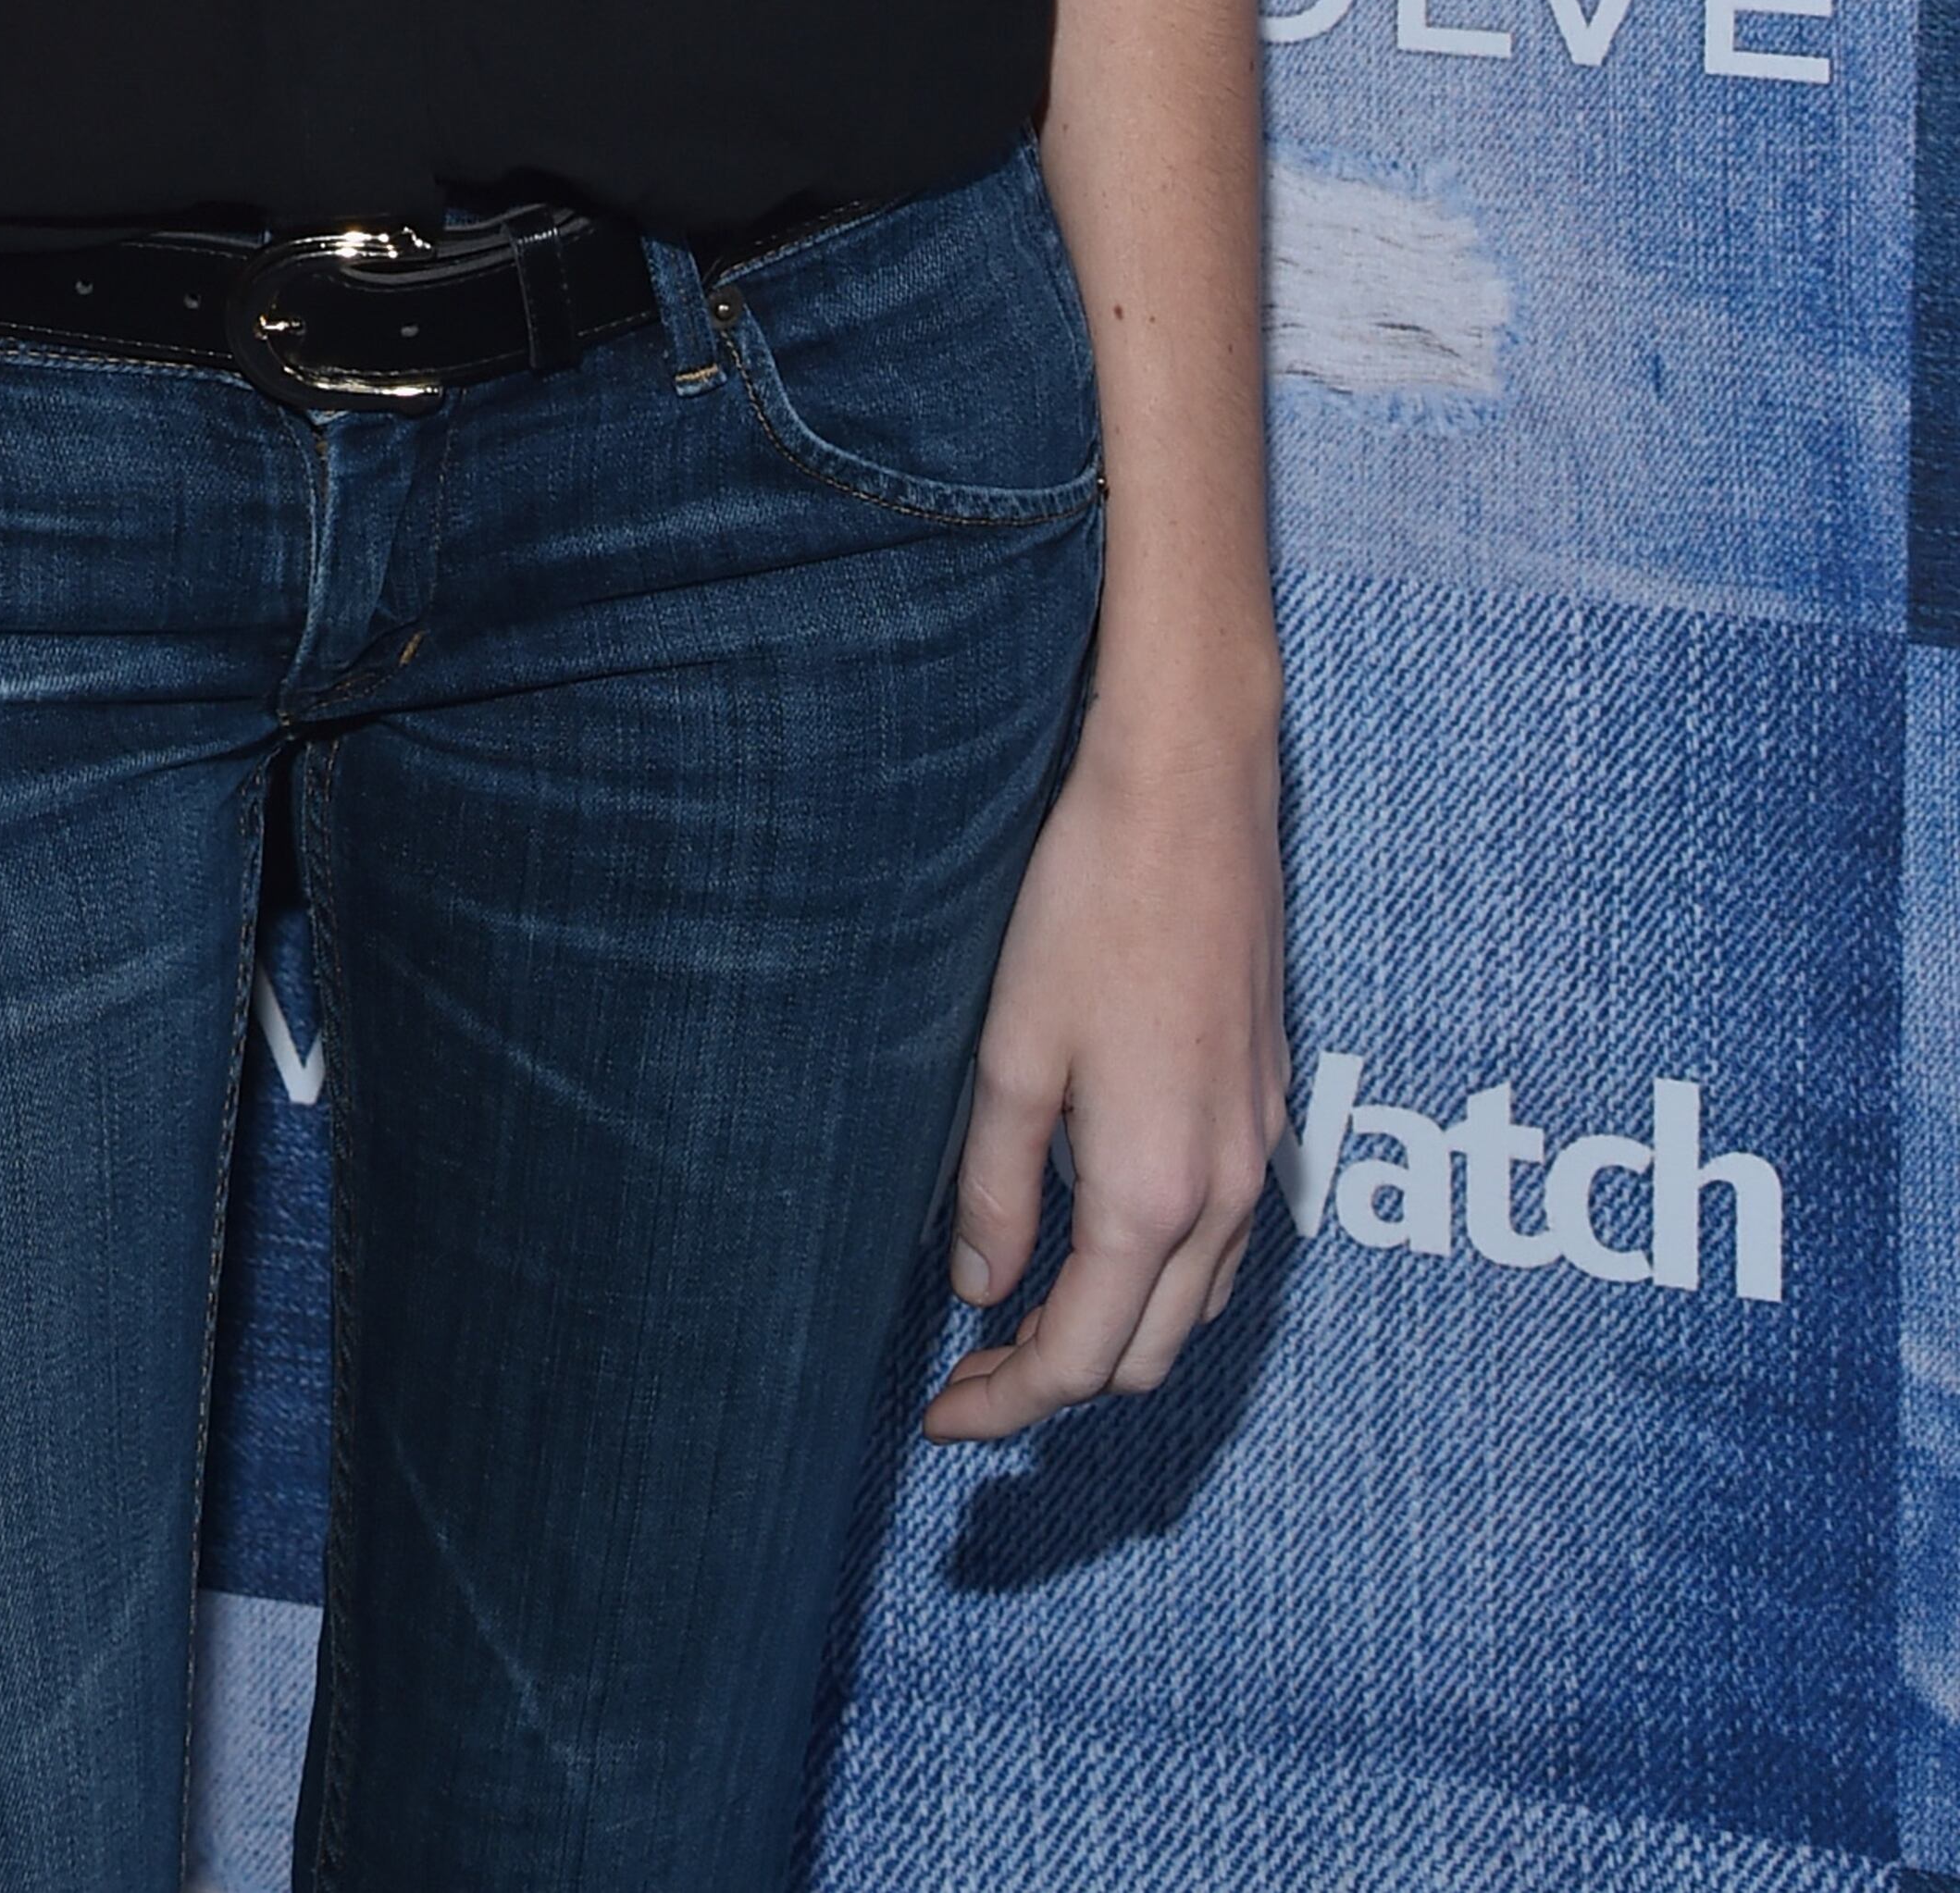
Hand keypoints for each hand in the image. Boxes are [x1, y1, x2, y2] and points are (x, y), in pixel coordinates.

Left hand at [922, 686, 1284, 1441]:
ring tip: (1023, 1312)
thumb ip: (1000, 1189)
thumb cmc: (1088, 906)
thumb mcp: (1012, 1053)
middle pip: (1144, 1356)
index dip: (1003, 1404)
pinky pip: (1225, 1243)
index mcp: (1155, 1195)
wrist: (1189, 791)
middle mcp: (1227, 1194)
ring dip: (1114, 1332)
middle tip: (967, 1367)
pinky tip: (1100, 1235)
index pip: (1078, 1359)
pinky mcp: (1270, 1104)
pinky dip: (1162, 1277)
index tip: (937, 1415)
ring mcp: (1260, 1151)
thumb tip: (983, 1288)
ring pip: (1193, 1307)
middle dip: (1054, 1383)